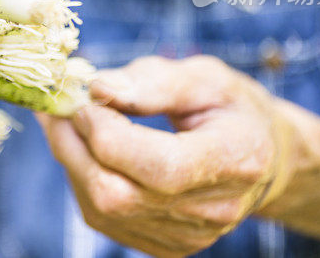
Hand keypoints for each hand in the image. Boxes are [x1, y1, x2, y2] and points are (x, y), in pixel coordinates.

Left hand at [38, 55, 296, 256]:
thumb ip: (154, 82)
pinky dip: (83, 178)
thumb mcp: (206, 78)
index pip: (159, 166)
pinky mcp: (163, 246)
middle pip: (118, 194)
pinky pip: (102, 218)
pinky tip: (87, 149)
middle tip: (60, 107)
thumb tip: (98, 89)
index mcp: (236, 161)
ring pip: (101, 208)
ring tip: (70, 122)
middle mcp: (213, 211)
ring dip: (72, 160)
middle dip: (74, 145)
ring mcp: (187, 237)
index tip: (88, 97)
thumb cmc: (230, 109)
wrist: (259, 157)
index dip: (108, 132)